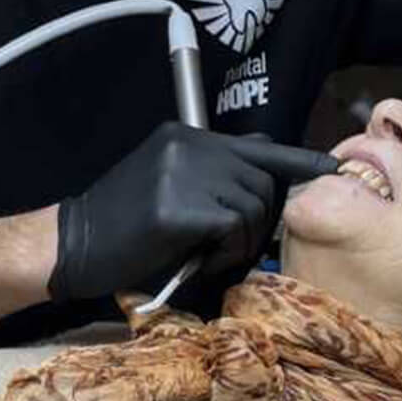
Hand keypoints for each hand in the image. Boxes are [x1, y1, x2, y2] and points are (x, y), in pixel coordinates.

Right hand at [49, 122, 338, 301]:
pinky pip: (234, 228)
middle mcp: (188, 146)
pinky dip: (226, 253)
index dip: (299, 161)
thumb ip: (211, 175)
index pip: (259, 145)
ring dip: (242, 242)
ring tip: (207, 257)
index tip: (331, 171)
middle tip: (229, 249)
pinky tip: (198, 262)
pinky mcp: (177, 206)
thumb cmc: (121, 227)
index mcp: (186, 137)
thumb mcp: (167, 186)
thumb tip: (265, 170)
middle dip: (260, 222)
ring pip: (254, 207)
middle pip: (264, 182)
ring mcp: (182, 172)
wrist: (70, 246)